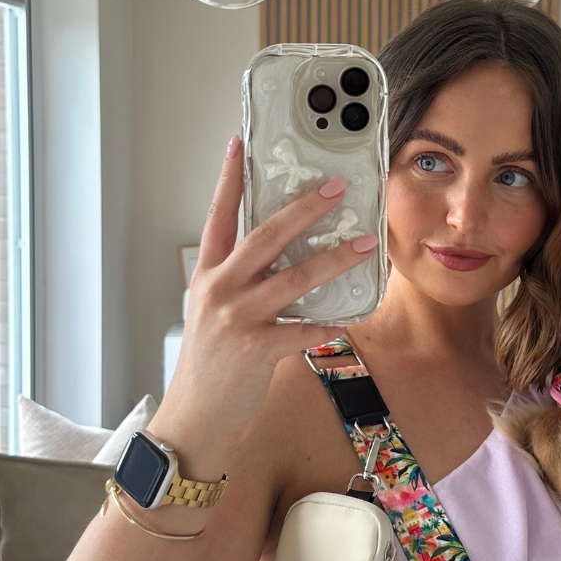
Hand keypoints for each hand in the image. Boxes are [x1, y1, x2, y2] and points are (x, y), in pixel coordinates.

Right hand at [153, 134, 378, 476]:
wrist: (195, 417)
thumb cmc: (209, 364)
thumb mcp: (211, 312)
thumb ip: (240, 282)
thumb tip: (284, 257)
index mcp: (207, 275)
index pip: (218, 216)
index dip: (230, 179)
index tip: (242, 142)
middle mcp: (219, 289)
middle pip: (264, 236)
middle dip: (303, 209)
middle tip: (336, 188)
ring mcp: (237, 318)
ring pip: (294, 278)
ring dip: (335, 259)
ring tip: (366, 243)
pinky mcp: (257, 349)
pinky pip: (305, 329)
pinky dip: (330, 323)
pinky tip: (351, 317)